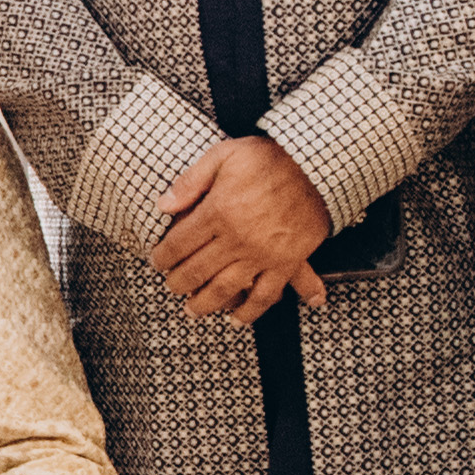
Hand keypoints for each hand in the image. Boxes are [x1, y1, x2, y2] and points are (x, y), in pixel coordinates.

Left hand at [153, 133, 330, 323]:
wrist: (318, 168)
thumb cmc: (272, 158)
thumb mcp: (225, 155)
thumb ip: (192, 180)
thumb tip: (163, 205)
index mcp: (218, 211)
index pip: (179, 243)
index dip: (163, 257)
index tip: (157, 262)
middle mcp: (237, 238)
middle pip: (197, 270)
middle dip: (178, 283)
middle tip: (171, 286)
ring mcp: (262, 254)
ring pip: (225, 289)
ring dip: (204, 304)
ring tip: (192, 310)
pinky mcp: (287, 263)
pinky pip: (265, 295)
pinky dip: (250, 312)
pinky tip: (237, 319)